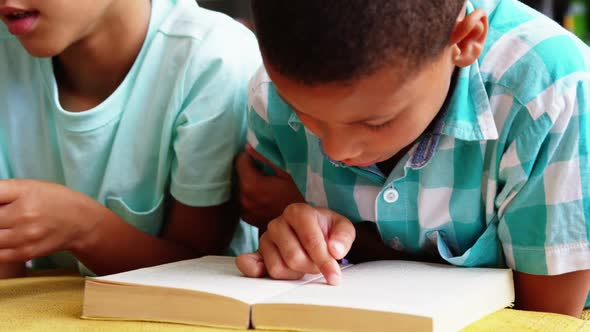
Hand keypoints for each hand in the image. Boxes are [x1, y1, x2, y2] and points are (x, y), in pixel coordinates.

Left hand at [0, 179, 98, 262]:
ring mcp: (23, 236)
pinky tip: (3, 236)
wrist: (80, 221)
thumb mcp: (27, 186)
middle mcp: (23, 214)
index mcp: (22, 192)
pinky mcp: (24, 253)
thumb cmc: (51, 199)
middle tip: (2, 218)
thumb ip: (0, 190)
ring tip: (4, 226)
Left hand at [236, 144, 304, 228]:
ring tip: (268, 185)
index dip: (250, 156)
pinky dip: (252, 195)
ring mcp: (245, 211)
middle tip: (268, 171)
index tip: (262, 158)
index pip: (240, 160)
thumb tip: (249, 145)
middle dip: (250, 170)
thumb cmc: (300, 196)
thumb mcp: (287, 172)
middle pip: (239, 175)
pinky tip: (267, 197)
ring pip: (242, 188)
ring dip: (251, 183)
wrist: (305, 225)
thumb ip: (265, 157)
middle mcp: (243, 199)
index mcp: (251, 185)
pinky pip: (246, 200)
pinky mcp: (248, 219)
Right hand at [236, 203, 354, 284]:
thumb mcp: (343, 228)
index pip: (310, 240)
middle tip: (319, 264)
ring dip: (296, 273)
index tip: (334, 276)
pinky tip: (262, 272)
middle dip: (311, 267)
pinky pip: (251, 266)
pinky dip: (255, 271)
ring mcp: (265, 238)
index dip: (323, 260)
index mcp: (298, 212)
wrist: (313, 229)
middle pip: (293, 257)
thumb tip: (335, 251)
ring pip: (277, 267)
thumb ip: (343, 237)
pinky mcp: (258, 253)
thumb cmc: (326, 229)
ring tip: (304, 264)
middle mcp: (278, 223)